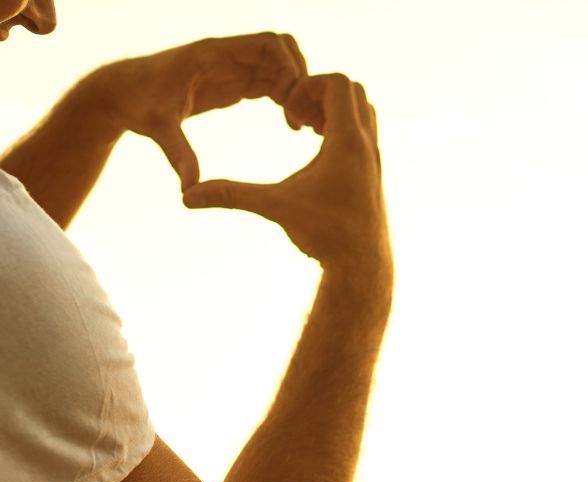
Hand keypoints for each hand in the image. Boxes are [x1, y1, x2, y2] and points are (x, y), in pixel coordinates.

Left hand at [97, 33, 308, 189]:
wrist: (124, 93)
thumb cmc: (139, 104)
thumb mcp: (159, 130)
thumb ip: (178, 156)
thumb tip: (190, 191)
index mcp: (213, 55)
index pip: (269, 44)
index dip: (289, 71)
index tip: (288, 108)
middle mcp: (227, 55)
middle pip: (283, 49)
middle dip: (300, 79)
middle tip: (300, 117)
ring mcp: (231, 66)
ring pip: (280, 63)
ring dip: (296, 89)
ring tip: (299, 125)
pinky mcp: (232, 81)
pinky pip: (271, 79)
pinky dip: (287, 96)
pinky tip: (290, 125)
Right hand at [183, 73, 389, 278]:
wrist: (362, 268)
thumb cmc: (325, 236)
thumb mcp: (275, 207)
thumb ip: (232, 195)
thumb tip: (187, 197)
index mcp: (348, 142)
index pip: (338, 82)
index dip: (309, 85)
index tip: (289, 111)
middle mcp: (368, 147)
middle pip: (355, 91)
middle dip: (322, 94)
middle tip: (297, 117)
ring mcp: (375, 161)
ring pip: (364, 112)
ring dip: (335, 112)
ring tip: (308, 131)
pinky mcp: (375, 176)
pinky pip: (365, 135)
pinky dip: (344, 132)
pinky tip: (320, 154)